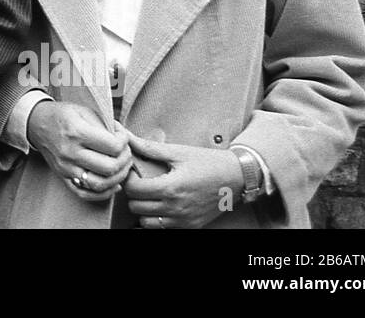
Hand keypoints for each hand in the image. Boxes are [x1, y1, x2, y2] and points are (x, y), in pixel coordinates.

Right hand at [26, 100, 131, 200]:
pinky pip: (86, 193)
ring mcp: (66, 167)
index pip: (113, 146)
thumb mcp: (83, 111)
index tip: (122, 136)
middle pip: (110, 167)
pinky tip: (113, 183)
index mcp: (77, 132)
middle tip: (125, 152)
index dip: (124, 141)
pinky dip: (104, 193)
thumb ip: (104, 125)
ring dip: (118, 177)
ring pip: (100, 184)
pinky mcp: (63, 177)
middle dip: (125, 160)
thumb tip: (125, 139)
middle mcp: (70, 152)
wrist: (37, 123)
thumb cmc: (62, 115)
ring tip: (121, 167)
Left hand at [123, 133, 244, 228]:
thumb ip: (150, 148)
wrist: (237, 178)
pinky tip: (160, 205)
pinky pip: (162, 228)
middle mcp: (176, 208)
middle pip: (136, 207)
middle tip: (140, 181)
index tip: (133, 171)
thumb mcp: (179, 152)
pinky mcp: (190, 226)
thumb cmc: (209, 163)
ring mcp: (183, 220)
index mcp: (171, 188)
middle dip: (133, 193)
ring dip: (142, 209)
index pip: (133, 190)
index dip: (128, 179)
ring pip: (145, 222)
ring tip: (149, 195)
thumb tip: (127, 137)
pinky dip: (156, 219)